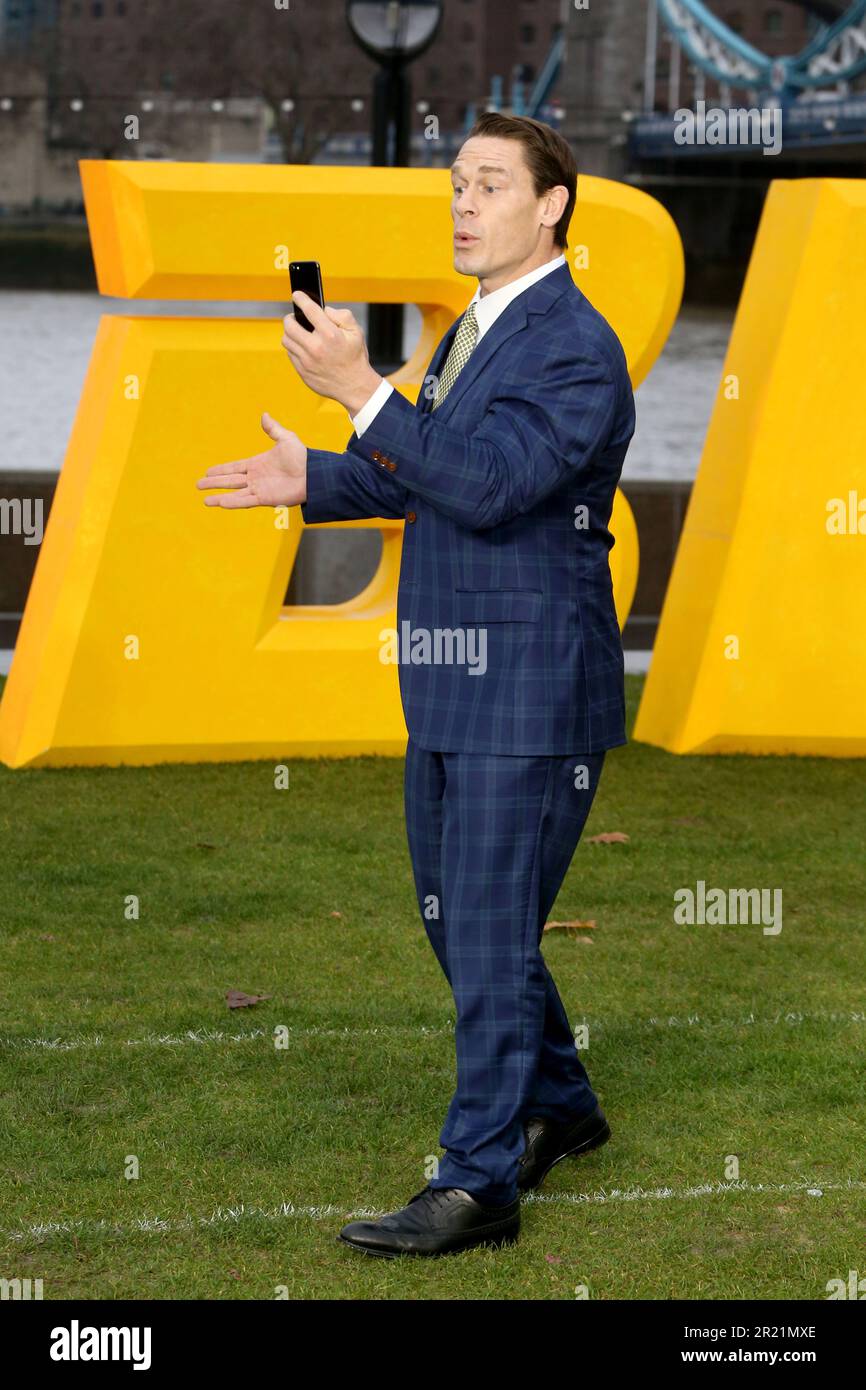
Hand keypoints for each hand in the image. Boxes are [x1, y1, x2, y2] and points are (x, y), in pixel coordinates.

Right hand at [195, 412, 306, 508]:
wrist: (314, 474)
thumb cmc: (302, 457)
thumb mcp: (286, 439)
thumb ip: (273, 429)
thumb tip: (264, 415)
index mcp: (257, 464)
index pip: (234, 467)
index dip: (220, 469)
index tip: (207, 472)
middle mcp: (255, 478)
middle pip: (230, 481)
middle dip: (214, 483)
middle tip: (199, 485)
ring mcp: (259, 489)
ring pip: (234, 494)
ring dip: (219, 496)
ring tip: (205, 500)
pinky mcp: (265, 499)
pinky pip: (245, 501)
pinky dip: (233, 502)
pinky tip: (220, 503)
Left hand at [282, 291, 383, 414]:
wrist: (354, 386)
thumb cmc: (355, 357)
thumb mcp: (356, 332)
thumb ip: (342, 315)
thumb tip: (324, 310)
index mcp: (330, 335)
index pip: (310, 310)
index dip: (301, 299)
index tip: (297, 295)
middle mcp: (316, 347)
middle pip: (290, 325)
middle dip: (290, 317)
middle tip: (294, 317)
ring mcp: (307, 361)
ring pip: (286, 340)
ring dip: (289, 333)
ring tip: (297, 331)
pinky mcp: (303, 371)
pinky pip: (290, 354)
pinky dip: (294, 347)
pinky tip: (301, 346)